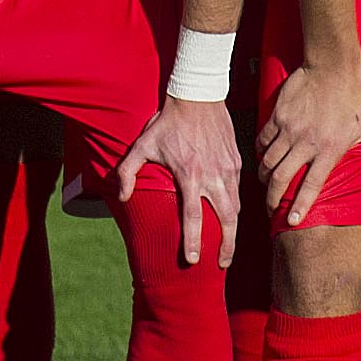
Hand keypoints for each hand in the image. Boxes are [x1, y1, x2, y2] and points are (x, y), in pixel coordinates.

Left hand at [122, 96, 238, 267]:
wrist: (198, 96)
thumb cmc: (168, 122)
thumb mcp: (142, 145)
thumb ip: (127, 171)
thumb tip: (121, 196)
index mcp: (189, 176)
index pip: (193, 218)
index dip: (192, 242)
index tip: (192, 261)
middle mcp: (213, 176)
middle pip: (226, 220)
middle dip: (226, 246)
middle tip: (221, 264)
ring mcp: (228, 169)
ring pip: (237, 208)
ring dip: (233, 230)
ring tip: (228, 247)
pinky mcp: (237, 161)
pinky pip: (239, 190)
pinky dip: (237, 207)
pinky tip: (231, 216)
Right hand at [258, 63, 360, 228]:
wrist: (333, 66)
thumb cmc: (357, 96)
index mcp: (329, 150)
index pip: (311, 185)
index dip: (300, 206)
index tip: (291, 222)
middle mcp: (306, 144)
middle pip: (281, 179)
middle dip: (272, 198)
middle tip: (271, 207)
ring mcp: (290, 130)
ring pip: (268, 162)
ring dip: (265, 177)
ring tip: (266, 184)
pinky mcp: (278, 116)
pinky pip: (262, 140)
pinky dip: (260, 152)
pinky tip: (263, 157)